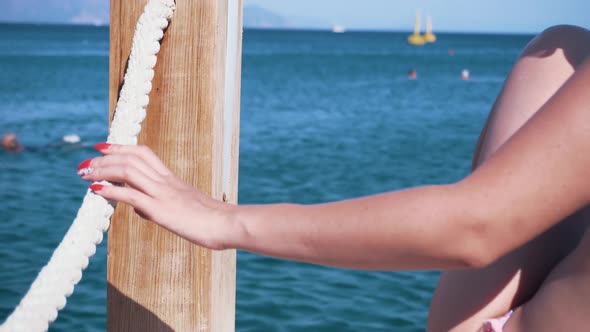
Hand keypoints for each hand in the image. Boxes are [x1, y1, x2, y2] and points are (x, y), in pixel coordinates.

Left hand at [77, 143, 235, 249]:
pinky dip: (110, 190)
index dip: (121, 147)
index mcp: (172, 179)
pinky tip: (95, 190)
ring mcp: (163, 194)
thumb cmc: (212, 219)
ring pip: (128, 171)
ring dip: (102, 170)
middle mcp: (165, 181)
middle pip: (131, 158)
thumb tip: (142, 209)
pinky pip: (131, 195)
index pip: (143, 153)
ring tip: (84, 173)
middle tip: (85, 164)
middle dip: (104, 159)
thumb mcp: (184, 208)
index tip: (102, 148)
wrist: (227, 223)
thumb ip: (161, 205)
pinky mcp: (161, 210)